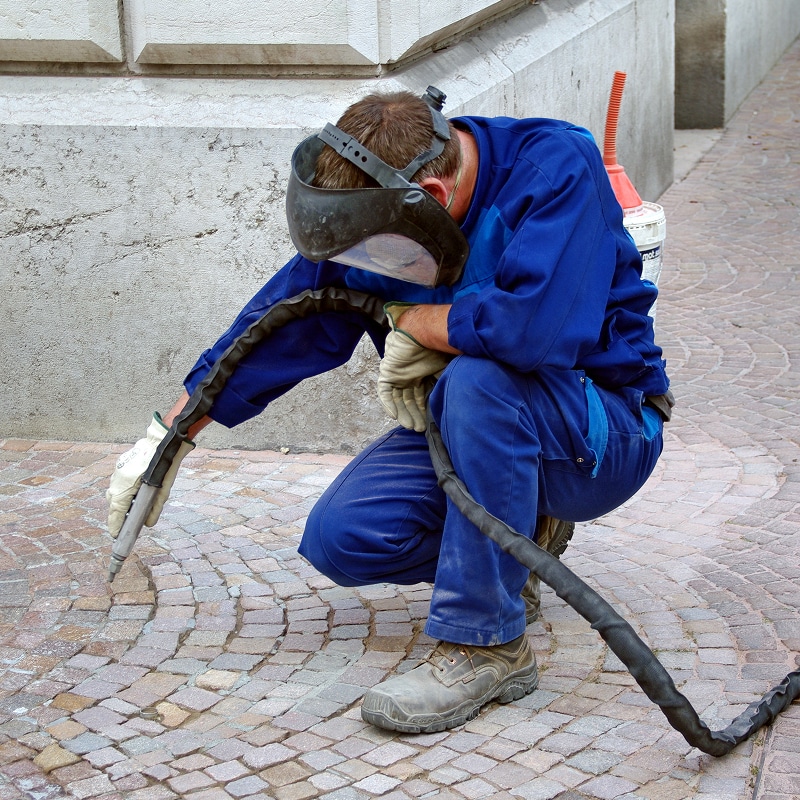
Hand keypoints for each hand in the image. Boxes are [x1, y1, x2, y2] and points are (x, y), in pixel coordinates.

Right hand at [106, 413, 193, 537]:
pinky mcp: (121, 464)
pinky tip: (131, 493)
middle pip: (114, 502)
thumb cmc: (166, 466)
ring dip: (120, 501)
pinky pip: (118, 481)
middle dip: (118, 514)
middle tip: (123, 525)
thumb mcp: (164, 490)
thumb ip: (155, 507)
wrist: (164, 440)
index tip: (115, 534)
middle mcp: (118, 480)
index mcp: (126, 487)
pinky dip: (122, 489)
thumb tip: (148, 523)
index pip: (117, 511)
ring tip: (127, 511)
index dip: (115, 525)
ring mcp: (118, 471)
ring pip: (114, 491)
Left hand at [378, 330, 451, 431]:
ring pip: (398, 399)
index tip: (430, 425)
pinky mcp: (387, 373)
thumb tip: (452, 402)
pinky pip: (384, 392)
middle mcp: (410, 376)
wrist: (421, 332)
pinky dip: (388, 405)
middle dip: (415, 415)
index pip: (423, 397)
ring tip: (410, 427)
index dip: (425, 411)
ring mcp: (398, 375)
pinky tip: (394, 417)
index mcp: (423, 374)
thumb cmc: (436, 346)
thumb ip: (446, 383)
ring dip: (403, 413)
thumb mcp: (446, 369)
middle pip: (410, 401)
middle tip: (420, 429)